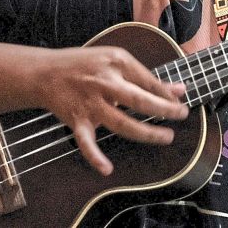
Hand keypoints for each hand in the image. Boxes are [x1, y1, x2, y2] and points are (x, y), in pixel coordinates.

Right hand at [35, 46, 188, 176]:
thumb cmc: (86, 64)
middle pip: (138, 100)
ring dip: (145, 133)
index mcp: (117, 63)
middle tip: (182, 115)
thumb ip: (146, 75)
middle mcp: (104, 83)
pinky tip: (107, 169)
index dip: (167, 94)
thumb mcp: (117, 59)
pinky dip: (94, 156)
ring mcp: (90, 103)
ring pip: (121, 123)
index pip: (148, 81)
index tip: (181, 102)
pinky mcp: (76, 120)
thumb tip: (179, 90)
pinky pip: (85, 142)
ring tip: (166, 137)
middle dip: (163, 110)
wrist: (45, 72)